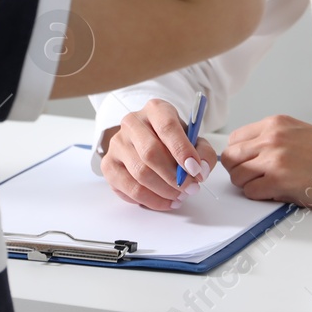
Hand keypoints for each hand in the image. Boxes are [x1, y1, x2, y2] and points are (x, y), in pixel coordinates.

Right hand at [101, 98, 219, 210]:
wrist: (148, 140)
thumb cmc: (172, 141)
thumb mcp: (193, 140)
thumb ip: (203, 153)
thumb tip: (201, 170)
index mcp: (155, 109)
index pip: (167, 127)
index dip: (183, 150)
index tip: (196, 170)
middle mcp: (132, 122)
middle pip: (150, 152)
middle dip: (174, 176)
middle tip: (191, 189)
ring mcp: (117, 143)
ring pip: (140, 173)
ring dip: (164, 190)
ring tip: (180, 196)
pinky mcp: (108, 164)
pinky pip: (129, 188)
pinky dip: (151, 200)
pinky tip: (166, 201)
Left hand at [221, 115, 311, 208]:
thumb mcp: (298, 133)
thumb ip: (272, 139)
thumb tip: (247, 156)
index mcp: (276, 123)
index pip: (235, 139)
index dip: (238, 155)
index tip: (246, 164)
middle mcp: (272, 137)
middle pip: (231, 157)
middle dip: (238, 171)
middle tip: (253, 179)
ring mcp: (274, 158)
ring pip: (237, 176)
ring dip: (248, 185)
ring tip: (267, 186)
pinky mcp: (279, 180)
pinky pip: (251, 192)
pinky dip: (259, 197)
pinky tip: (276, 193)